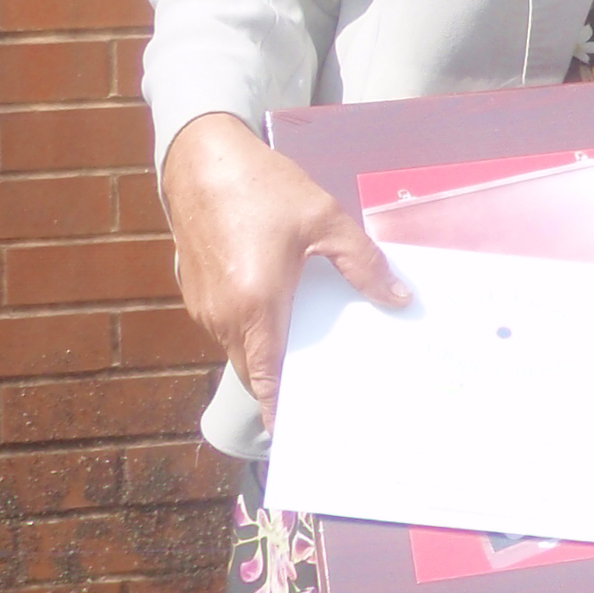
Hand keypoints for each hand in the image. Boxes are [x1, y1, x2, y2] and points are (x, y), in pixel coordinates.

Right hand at [161, 112, 407, 427]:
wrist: (200, 158)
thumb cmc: (261, 187)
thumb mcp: (324, 220)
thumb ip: (363, 263)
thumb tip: (398, 296)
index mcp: (256, 304)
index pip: (267, 377)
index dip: (280, 409)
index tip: (297, 434)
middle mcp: (224, 315)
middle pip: (254, 368)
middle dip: (281, 384)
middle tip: (320, 392)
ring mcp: (204, 306)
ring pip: (239, 347)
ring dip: (265, 355)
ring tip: (306, 355)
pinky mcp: (195, 291)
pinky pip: (227, 325)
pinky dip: (250, 330)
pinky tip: (279, 314)